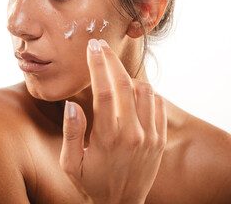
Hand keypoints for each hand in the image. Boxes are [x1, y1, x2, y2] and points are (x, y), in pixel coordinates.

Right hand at [59, 39, 166, 203]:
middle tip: (101, 46)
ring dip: (128, 77)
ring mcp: (150, 136)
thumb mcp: (71, 164)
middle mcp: (133, 134)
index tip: (92, 47)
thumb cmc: (92, 183)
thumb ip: (71, 133)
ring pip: (145, 90)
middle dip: (112, 60)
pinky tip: (132, 92)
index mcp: (108, 138)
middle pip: (125, 84)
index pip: (104, 91)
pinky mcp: (159, 139)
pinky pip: (157, 104)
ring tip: (114, 73)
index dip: (98, 65)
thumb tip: (72, 104)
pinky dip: (145, 91)